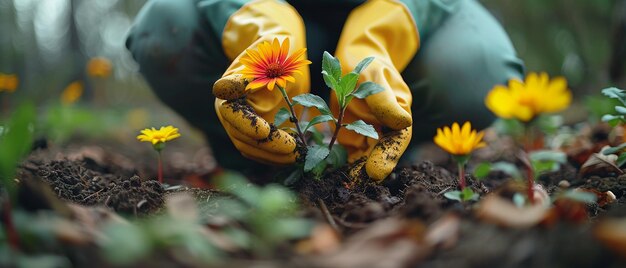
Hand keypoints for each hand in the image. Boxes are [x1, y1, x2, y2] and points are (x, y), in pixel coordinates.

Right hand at [211, 1, 309, 164]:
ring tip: (298, 156)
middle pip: (242, 137)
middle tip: (294, 148)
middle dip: (269, 146)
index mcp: (228, 89)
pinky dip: (275, 157)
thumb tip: (225, 89)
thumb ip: (255, 71)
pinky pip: (258, 151)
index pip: (232, 114)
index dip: (248, 125)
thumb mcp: (269, 54)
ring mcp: (237, 124)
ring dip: (273, 156)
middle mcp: (228, 110)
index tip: (266, 132)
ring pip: (250, 148)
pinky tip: (294, 157)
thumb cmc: (275, 53)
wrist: (276, 58)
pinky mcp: (250, 134)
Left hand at [333, 0, 419, 180]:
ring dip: (356, 171)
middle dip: (369, 169)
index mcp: (399, 112)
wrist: (349, 60)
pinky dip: (343, 164)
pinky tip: (331, 174)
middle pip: (382, 153)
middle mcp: (386, 126)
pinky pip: (350, 154)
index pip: (398, 138)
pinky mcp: (352, 136)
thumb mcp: (373, 74)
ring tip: (343, 185)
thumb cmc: (364, 63)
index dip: (388, 156)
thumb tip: (402, 121)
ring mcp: (370, 133)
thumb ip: (383, 98)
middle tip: (355, 184)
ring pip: (366, 157)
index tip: (375, 171)